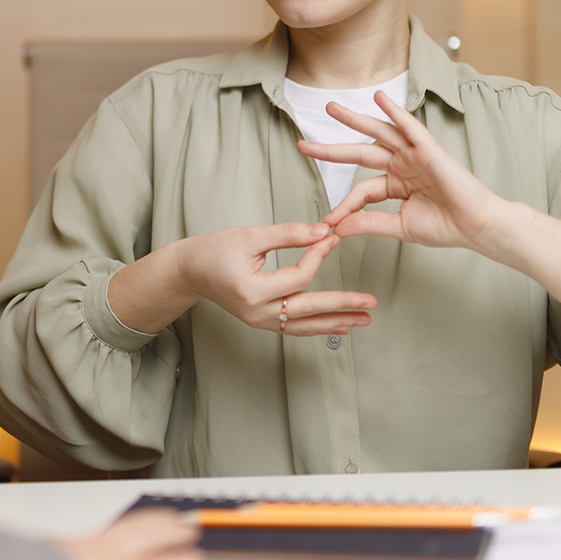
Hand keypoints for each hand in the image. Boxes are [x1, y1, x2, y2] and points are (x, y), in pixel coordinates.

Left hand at [55, 508, 202, 559]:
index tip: (195, 557)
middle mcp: (108, 556)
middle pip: (148, 538)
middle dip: (171, 533)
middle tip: (189, 527)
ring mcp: (90, 544)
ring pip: (129, 526)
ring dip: (152, 520)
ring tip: (167, 516)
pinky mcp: (74, 540)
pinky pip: (110, 526)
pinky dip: (126, 522)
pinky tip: (128, 523)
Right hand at [176, 223, 376, 335]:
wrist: (190, 270)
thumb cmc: (215, 250)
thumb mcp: (251, 236)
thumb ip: (289, 234)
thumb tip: (324, 232)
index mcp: (253, 290)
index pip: (299, 276)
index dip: (319, 255)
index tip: (333, 237)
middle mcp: (257, 312)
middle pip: (308, 309)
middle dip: (342, 305)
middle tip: (370, 302)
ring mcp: (259, 321)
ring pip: (304, 325)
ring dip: (335, 322)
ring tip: (362, 320)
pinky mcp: (261, 321)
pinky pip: (294, 328)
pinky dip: (317, 327)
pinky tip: (338, 326)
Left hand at [297, 92, 502, 253]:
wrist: (475, 227)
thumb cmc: (444, 227)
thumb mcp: (398, 226)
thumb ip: (368, 223)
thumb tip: (337, 227)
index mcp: (395, 184)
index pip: (360, 190)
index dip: (344, 204)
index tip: (330, 222)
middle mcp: (402, 165)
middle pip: (359, 152)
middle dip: (331, 148)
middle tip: (302, 144)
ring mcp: (415, 155)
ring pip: (378, 133)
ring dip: (354, 120)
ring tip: (331, 108)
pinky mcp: (430, 150)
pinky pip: (410, 127)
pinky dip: (395, 112)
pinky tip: (380, 99)